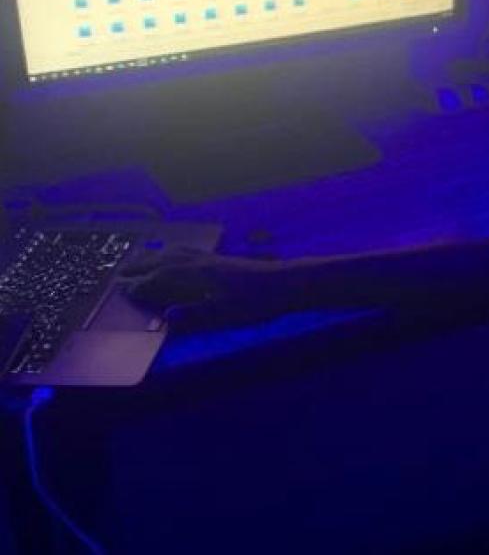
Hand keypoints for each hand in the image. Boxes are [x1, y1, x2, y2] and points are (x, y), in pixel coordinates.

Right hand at [120, 248, 280, 319]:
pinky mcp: (221, 260)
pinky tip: (177, 255)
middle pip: (164, 262)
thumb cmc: (256, 302)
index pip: (161, 279)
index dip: (141, 286)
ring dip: (155, 257)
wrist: (285, 283)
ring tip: (140, 260)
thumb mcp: (227, 315)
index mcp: (197, 275)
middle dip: (141, 268)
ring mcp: (211, 259)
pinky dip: (173, 252)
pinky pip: (188, 252)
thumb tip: (165, 319)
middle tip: (119, 274)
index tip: (121, 292)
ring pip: (175, 253)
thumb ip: (196, 317)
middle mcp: (200, 262)